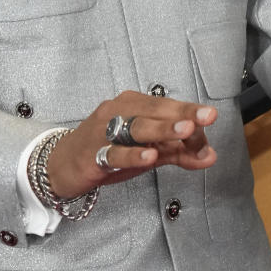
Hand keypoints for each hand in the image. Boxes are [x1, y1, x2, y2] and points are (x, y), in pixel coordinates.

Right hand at [46, 91, 217, 200]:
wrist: (60, 165)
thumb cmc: (106, 151)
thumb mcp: (146, 150)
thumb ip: (178, 152)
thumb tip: (210, 155)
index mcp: (133, 105)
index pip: (166, 107)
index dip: (190, 115)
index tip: (210, 120)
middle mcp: (118, 112)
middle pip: (155, 112)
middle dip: (182, 115)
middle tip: (206, 117)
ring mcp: (104, 132)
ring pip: (136, 128)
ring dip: (162, 129)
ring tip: (185, 131)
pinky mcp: (94, 155)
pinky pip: (115, 154)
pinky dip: (133, 155)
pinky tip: (150, 155)